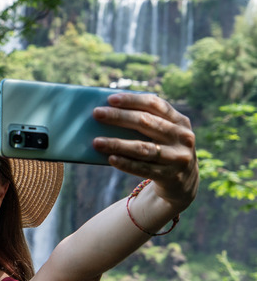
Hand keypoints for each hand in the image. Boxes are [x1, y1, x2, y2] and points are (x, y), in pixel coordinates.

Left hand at [92, 92, 198, 209]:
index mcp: (180, 121)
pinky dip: (126, 163)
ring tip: (96, 142)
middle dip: (119, 117)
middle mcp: (182, 137)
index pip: (155, 104)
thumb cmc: (164, 149)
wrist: (183, 182)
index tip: (110, 99)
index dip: (132, 100)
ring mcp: (178, 157)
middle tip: (97, 113)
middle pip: (146, 122)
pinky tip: (111, 158)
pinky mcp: (171, 176)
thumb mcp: (164, 134)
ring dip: (117, 144)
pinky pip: (143, 168)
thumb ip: (146, 123)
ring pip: (143, 148)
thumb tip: (108, 115)